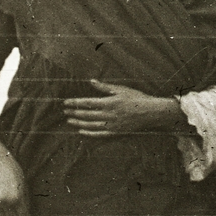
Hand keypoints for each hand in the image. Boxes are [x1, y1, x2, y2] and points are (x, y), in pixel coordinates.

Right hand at [0, 155, 29, 215]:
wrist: (0, 165)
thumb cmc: (16, 174)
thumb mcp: (25, 187)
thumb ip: (25, 201)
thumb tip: (26, 214)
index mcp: (18, 199)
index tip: (26, 215)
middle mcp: (8, 202)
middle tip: (19, 215)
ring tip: (12, 210)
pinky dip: (3, 211)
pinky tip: (6, 203)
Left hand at [63, 80, 182, 135]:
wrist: (151, 113)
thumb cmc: (137, 98)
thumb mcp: (121, 89)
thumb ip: (105, 87)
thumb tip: (91, 81)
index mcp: (109, 102)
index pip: (87, 103)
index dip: (75, 103)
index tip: (65, 102)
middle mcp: (109, 115)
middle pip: (87, 114)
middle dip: (74, 112)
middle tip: (64, 111)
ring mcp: (112, 125)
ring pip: (91, 125)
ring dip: (79, 122)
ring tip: (69, 120)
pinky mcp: (116, 132)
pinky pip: (99, 134)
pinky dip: (89, 133)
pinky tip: (81, 131)